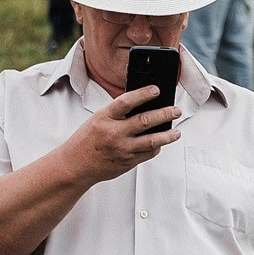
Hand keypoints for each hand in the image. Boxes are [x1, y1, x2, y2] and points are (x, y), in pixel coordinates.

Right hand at [62, 87, 181, 186]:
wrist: (76, 164)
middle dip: (164, 114)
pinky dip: (157, 147)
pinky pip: (148, 154)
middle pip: (145, 121)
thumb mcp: (97, 120)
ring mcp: (122, 149)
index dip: (142, 94)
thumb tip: (143, 107)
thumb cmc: (87, 140)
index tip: (156, 90)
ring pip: (152, 141)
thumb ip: (117, 114)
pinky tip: (161, 143)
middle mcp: (114, 133)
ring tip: (176, 131)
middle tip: (175, 110)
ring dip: (167, 135)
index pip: (126, 102)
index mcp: (104, 118)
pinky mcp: (128, 162)